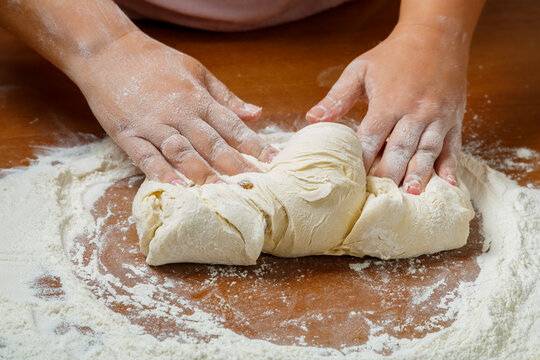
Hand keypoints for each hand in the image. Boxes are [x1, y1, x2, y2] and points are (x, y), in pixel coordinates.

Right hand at [74, 31, 276, 184]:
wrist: (108, 51)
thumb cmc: (156, 62)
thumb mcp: (197, 71)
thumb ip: (225, 97)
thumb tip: (256, 113)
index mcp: (198, 99)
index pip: (232, 126)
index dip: (254, 144)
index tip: (273, 160)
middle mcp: (179, 113)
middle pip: (211, 143)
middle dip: (234, 164)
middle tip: (253, 183)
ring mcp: (153, 124)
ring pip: (182, 151)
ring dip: (202, 172)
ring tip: (220, 190)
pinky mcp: (128, 133)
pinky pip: (145, 156)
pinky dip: (160, 171)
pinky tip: (175, 186)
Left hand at [306, 24, 468, 193]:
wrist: (435, 36)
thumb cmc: (393, 56)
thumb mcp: (360, 70)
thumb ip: (337, 97)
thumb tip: (312, 118)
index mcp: (388, 101)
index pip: (371, 137)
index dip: (361, 160)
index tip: (352, 181)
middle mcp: (414, 111)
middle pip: (399, 148)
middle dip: (389, 174)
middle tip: (380, 197)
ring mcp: (437, 116)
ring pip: (427, 150)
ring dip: (420, 174)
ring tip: (412, 195)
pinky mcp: (454, 119)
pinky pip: (453, 146)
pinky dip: (451, 166)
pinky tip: (448, 184)